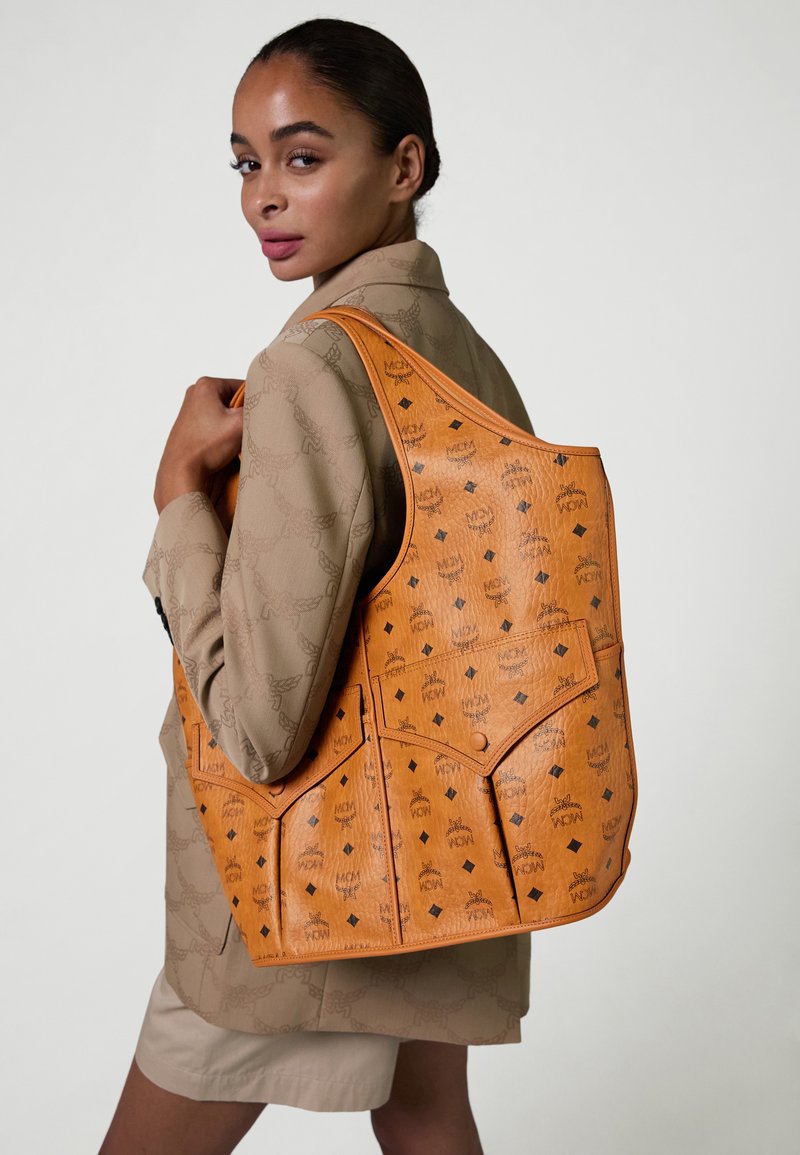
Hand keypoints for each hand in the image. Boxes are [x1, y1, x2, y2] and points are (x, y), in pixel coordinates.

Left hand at [154, 376, 244, 513]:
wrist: (181, 471)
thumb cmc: (204, 448)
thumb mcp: (239, 424)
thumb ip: (257, 409)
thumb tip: (268, 403)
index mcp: (206, 385)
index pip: (243, 386)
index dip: (255, 402)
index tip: (257, 416)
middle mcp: (195, 393)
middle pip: (233, 399)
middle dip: (243, 414)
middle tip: (245, 430)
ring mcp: (191, 410)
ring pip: (225, 413)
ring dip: (233, 425)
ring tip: (233, 439)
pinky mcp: (191, 425)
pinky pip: (215, 424)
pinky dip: (223, 432)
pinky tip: (224, 445)